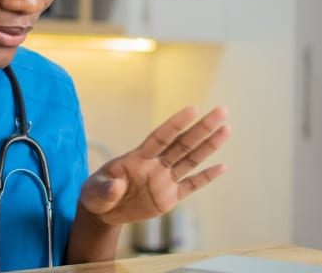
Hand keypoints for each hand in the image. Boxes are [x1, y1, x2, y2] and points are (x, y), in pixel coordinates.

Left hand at [80, 107, 229, 224]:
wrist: (103, 212)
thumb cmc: (97, 194)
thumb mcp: (94, 192)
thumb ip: (105, 188)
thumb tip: (116, 186)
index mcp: (137, 158)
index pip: (160, 137)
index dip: (176, 124)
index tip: (193, 109)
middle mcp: (155, 165)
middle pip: (183, 144)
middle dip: (202, 128)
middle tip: (221, 110)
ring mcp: (164, 180)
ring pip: (191, 161)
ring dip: (209, 146)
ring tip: (227, 129)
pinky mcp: (169, 198)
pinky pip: (190, 186)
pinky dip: (206, 177)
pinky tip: (222, 167)